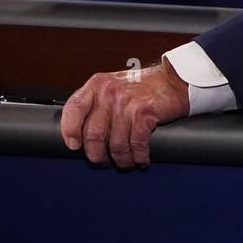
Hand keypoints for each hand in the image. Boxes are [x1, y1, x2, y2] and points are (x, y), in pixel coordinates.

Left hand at [59, 62, 191, 168]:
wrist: (173, 80)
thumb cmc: (143, 87)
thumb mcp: (113, 86)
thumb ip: (97, 102)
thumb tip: (82, 133)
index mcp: (97, 84)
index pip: (73, 108)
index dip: (70, 130)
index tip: (74, 145)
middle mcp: (109, 92)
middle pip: (93, 134)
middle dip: (97, 155)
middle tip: (102, 160)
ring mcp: (127, 103)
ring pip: (115, 144)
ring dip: (121, 159)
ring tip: (126, 161)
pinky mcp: (144, 113)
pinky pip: (136, 145)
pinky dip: (139, 157)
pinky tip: (141, 159)